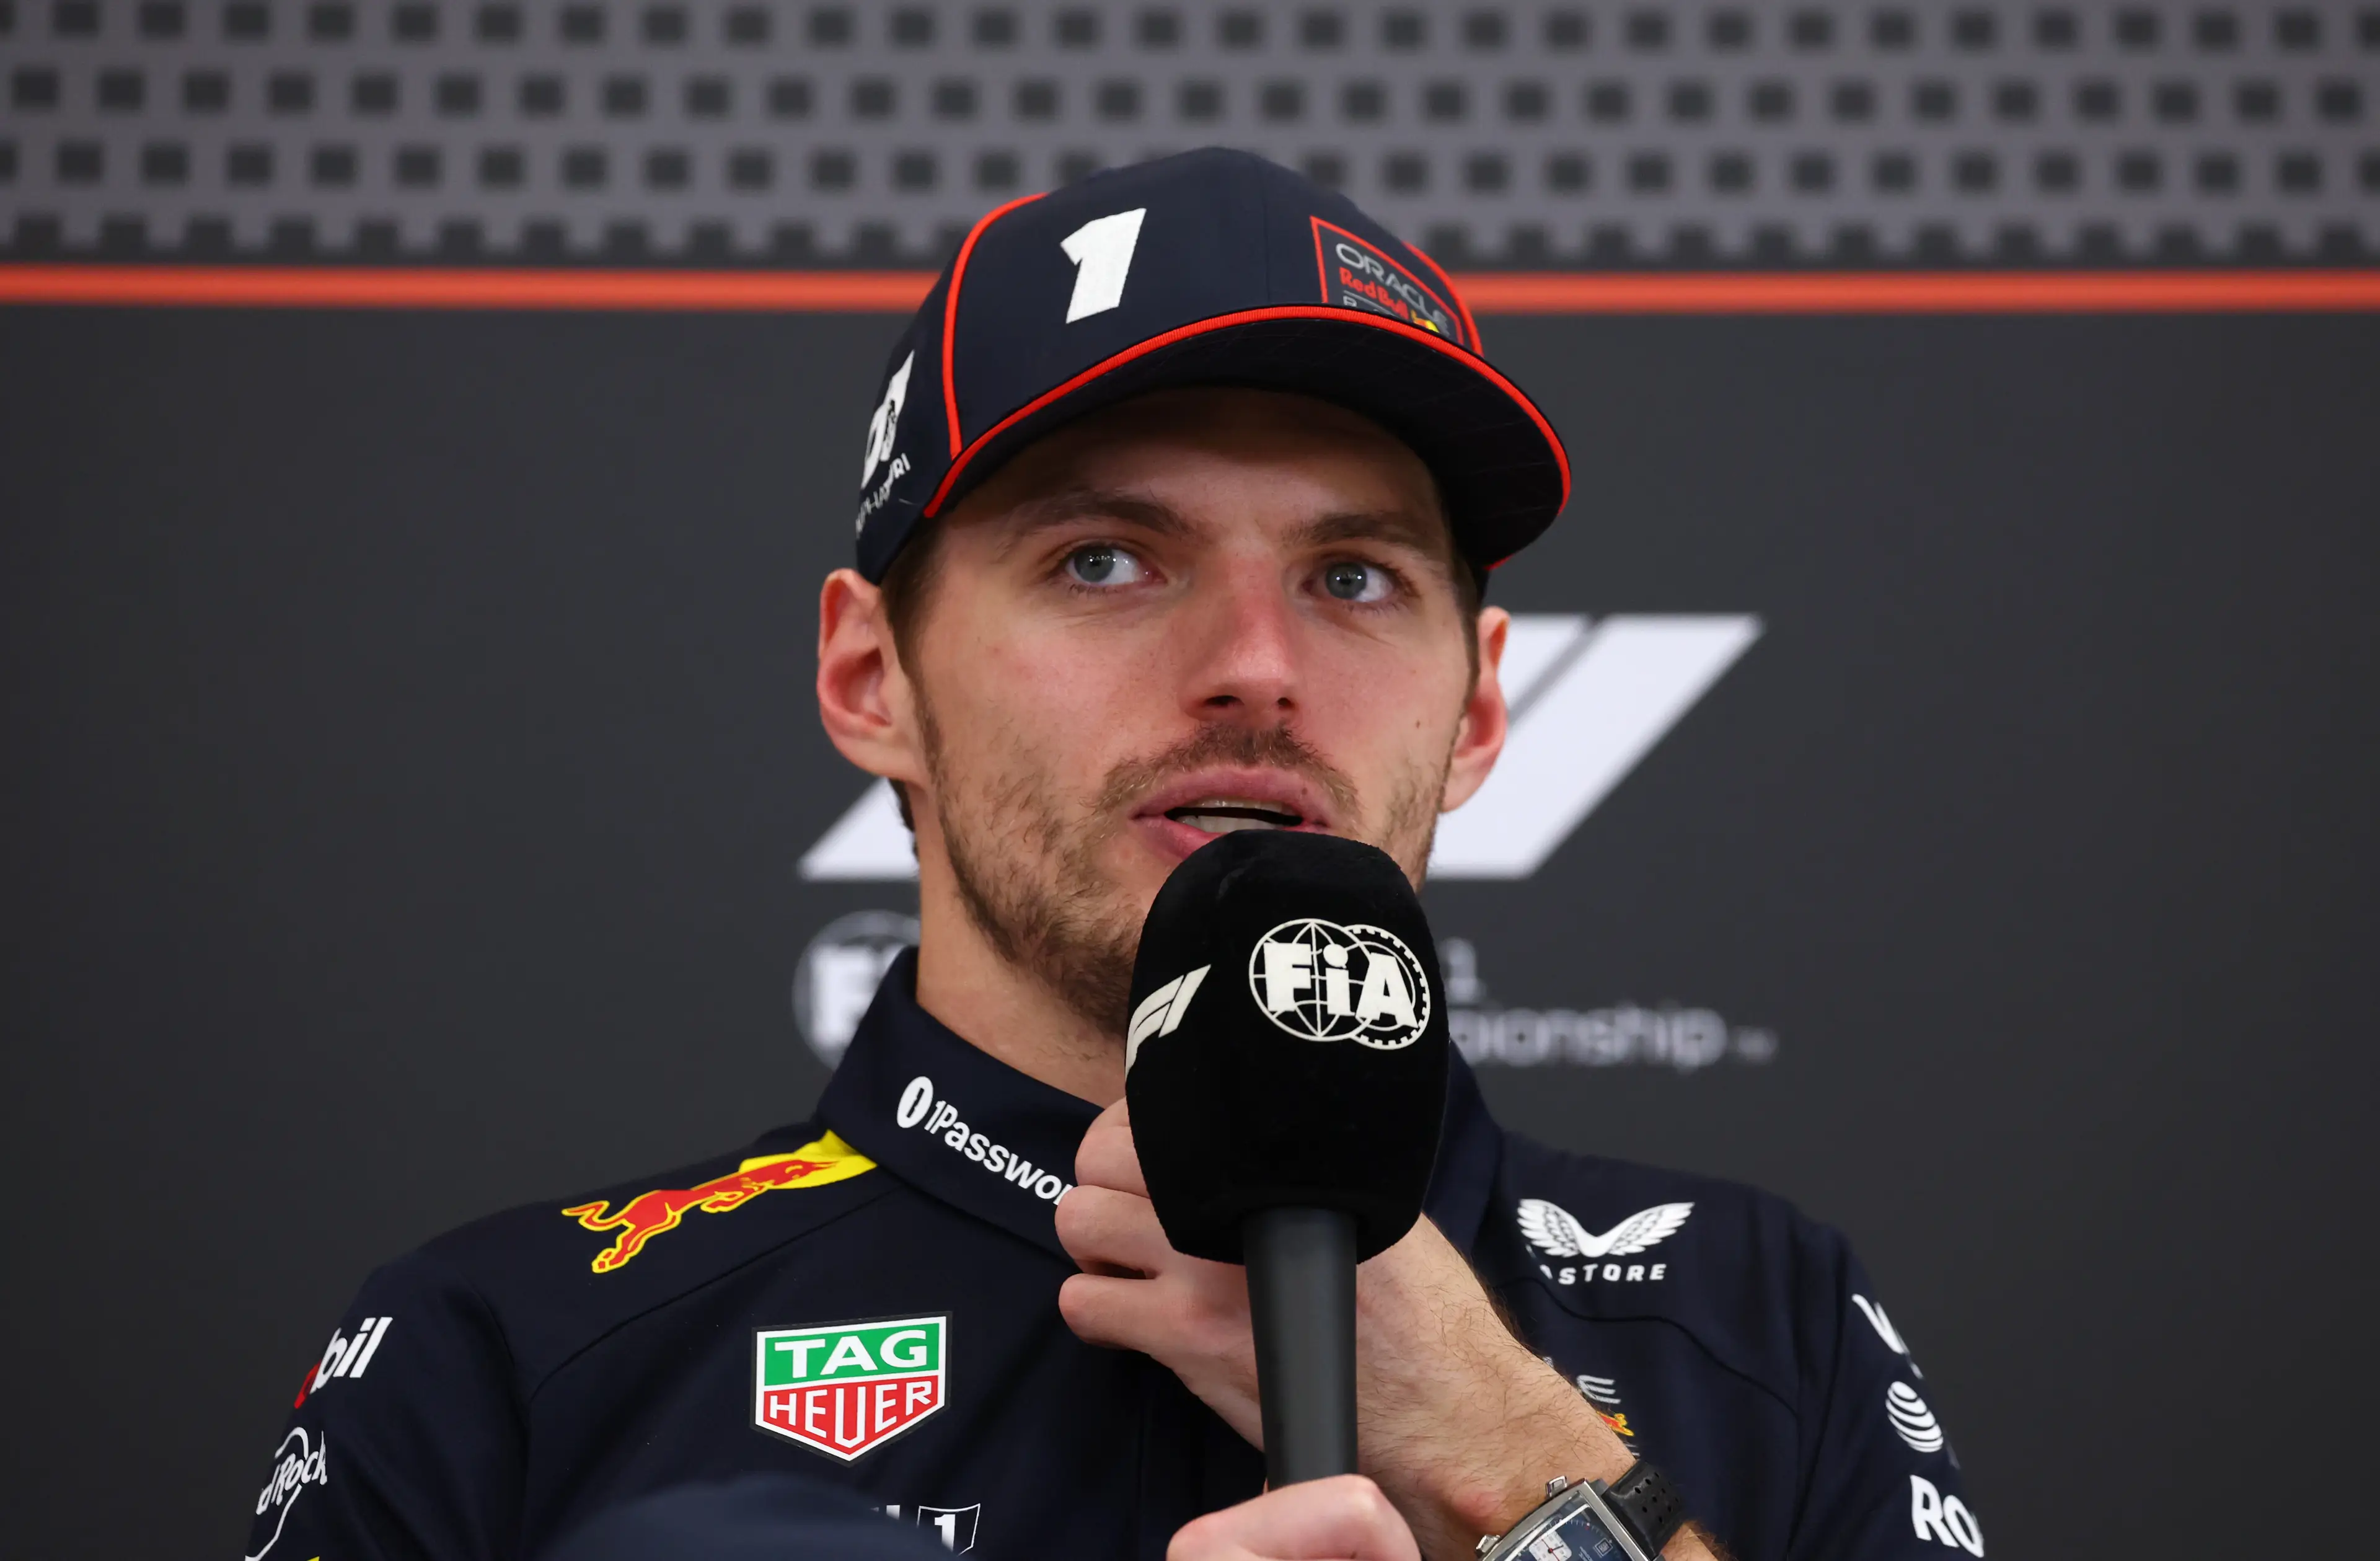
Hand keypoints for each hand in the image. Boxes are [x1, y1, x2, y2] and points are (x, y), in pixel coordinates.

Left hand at [1057, 1102, 1666, 1560]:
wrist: (1445, 1410)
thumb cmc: (1426, 1317)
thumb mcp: (1376, 1205)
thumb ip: (1304, 1171)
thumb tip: (1252, 1146)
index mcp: (1284, 1167)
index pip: (1164, 1109)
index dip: (1144, 1126)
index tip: (1152, 1147)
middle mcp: (1235, 1207)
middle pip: (1102, 1154)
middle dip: (1104, 1177)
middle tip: (1128, 1204)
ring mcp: (1203, 1274)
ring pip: (1079, 1223)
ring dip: (1093, 1242)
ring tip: (1127, 1260)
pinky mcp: (1187, 1342)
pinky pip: (1086, 1307)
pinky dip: (1095, 1309)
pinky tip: (1132, 1317)